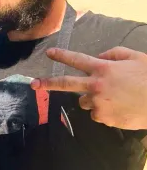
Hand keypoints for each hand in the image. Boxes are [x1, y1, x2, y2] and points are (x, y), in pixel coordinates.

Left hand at [31, 47, 146, 129]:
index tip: (49, 53)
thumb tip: (99, 58)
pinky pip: (96, 113)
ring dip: (92, 99)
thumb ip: (114, 55)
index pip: (77, 60)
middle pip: (65, 83)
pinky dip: (103, 111)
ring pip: (84, 101)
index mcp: (104, 69)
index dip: (62, 55)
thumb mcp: (136, 58)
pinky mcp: (101, 117)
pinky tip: (119, 107)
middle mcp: (96, 85)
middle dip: (47, 83)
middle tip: (33, 84)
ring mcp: (97, 102)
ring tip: (113, 97)